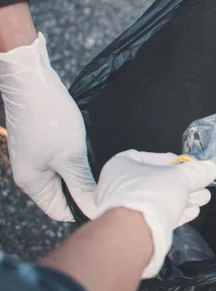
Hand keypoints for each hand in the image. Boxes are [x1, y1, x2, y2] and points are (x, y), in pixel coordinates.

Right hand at [0, 34, 96, 220]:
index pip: (60, 210)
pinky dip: (77, 161)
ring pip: (64, 176)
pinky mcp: (42, 144)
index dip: (84, 209)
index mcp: (32, 183)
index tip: (107, 201)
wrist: (31, 80)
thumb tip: (94, 207)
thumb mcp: (71, 155)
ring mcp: (35, 158)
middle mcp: (30, 174)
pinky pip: (62, 161)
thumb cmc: (49, 117)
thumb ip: (82, 184)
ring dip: (83, 175)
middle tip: (111, 184)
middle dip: (85, 192)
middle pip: (63, 194)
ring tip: (105, 169)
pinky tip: (94, 154)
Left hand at [95, 150, 215, 277]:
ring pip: (159, 200)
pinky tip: (192, 212)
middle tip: (200, 184)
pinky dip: (175, 213)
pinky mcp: (134, 229)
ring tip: (202, 199)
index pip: (149, 157)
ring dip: (184, 199)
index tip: (187, 165)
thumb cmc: (152, 195)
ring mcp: (126, 209)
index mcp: (121, 166)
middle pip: (158, 180)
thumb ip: (197, 171)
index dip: (172, 160)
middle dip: (184, 183)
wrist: (135, 235)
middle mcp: (119, 186)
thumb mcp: (181, 177)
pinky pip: (157, 216)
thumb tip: (209, 168)